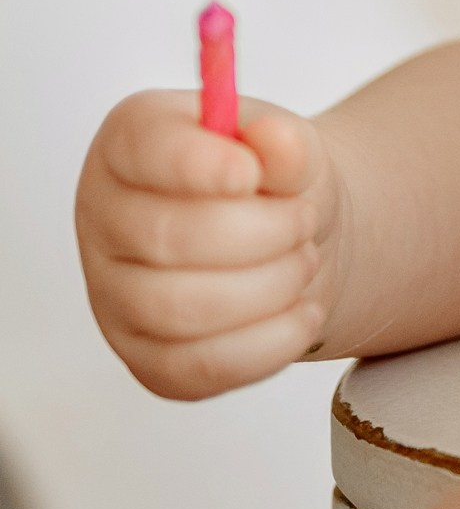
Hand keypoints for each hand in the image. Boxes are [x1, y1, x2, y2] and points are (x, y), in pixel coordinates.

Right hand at [76, 92, 341, 399]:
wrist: (287, 240)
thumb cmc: (270, 183)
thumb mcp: (287, 143)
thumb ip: (284, 140)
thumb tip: (274, 142)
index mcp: (130, 145)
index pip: (141, 148)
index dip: (196, 163)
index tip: (250, 173)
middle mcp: (106, 220)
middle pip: (166, 239)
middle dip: (261, 231)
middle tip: (304, 220)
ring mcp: (116, 298)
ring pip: (181, 311)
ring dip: (271, 286)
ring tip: (303, 260)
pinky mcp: (149, 361)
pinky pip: (202, 367)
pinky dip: (271, 341)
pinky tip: (303, 312)